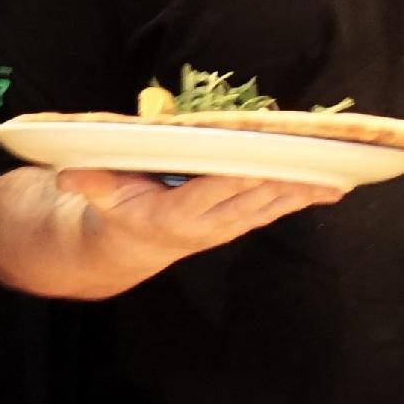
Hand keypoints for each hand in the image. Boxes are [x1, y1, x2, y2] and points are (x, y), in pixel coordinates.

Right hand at [53, 164, 341, 270]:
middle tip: (315, 157)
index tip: (264, 155)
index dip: (240, 173)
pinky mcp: (240, 223)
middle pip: (253, 196)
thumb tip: (67, 175)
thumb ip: (89, 184)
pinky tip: (332, 188)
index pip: (214, 189)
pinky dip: (303, 198)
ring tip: (336, 174)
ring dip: (302, 190)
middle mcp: (209, 224)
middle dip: (284, 177)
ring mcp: (228, 226)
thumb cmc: (117, 210)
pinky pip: (276, 209)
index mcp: (176, 214)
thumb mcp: (99, 198)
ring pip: (271, 205)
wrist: (131, 247)